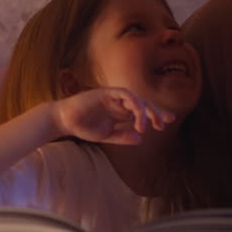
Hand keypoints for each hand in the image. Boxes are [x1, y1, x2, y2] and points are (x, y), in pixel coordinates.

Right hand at [51, 87, 173, 144]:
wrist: (64, 121)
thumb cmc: (84, 127)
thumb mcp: (107, 136)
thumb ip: (122, 136)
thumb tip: (141, 139)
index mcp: (121, 112)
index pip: (143, 112)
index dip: (156, 115)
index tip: (167, 123)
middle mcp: (120, 103)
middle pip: (144, 104)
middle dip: (156, 111)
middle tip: (165, 122)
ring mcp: (113, 97)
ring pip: (137, 99)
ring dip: (145, 111)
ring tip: (149, 125)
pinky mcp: (106, 93)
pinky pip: (124, 94)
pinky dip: (134, 103)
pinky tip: (137, 115)